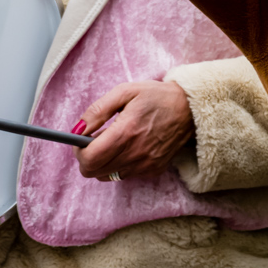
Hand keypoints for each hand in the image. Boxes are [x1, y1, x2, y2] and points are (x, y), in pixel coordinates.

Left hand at [75, 80, 194, 180]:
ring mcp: (145, 165)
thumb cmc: (156, 97)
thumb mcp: (125, 92)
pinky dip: (119, 163)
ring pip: (107, 176)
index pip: (89, 159)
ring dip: (103, 161)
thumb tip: (76, 130)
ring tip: (115, 141)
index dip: (78, 151)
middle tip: (95, 140)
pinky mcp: (153, 170)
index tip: (81, 140)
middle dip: (88, 157)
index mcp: (126, 133)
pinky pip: (124, 174)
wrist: (190, 108)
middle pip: (94, 172)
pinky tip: (130, 146)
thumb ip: (97, 111)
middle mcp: (135, 154)